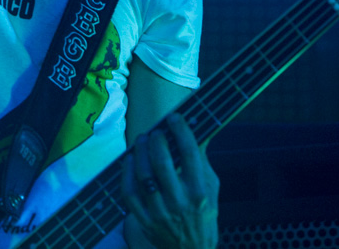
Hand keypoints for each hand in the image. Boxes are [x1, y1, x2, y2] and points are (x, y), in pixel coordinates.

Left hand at [121, 113, 218, 248]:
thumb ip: (202, 161)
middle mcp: (180, 202)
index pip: (190, 154)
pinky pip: (129, 193)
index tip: (174, 118)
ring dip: (140, 152)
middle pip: (162, 162)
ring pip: (143, 176)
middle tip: (155, 131)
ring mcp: (161, 213)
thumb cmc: (204, 214)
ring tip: (142, 140)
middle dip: (156, 141)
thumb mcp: (212, 188)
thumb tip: (195, 131)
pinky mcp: (145, 221)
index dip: (180, 131)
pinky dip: (126, 173)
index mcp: (200, 192)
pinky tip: (129, 160)